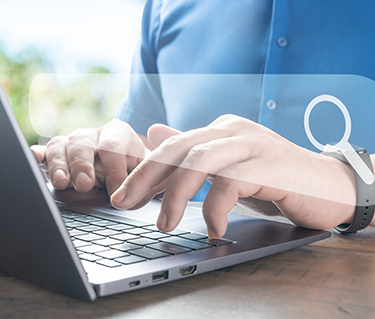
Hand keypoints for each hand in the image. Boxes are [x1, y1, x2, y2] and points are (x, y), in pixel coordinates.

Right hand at [31, 119, 149, 195]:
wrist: (128, 168)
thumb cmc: (138, 171)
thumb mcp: (147, 173)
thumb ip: (142, 181)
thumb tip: (130, 197)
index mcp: (119, 134)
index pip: (113, 147)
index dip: (114, 170)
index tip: (117, 193)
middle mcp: (93, 135)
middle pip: (82, 143)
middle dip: (83, 164)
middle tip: (85, 185)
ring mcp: (73, 144)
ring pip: (60, 146)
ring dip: (59, 165)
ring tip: (62, 183)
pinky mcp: (57, 155)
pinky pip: (44, 152)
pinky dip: (38, 156)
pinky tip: (34, 159)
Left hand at [111, 114, 358, 237]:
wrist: (327, 185)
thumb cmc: (274, 179)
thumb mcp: (229, 166)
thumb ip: (194, 150)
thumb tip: (155, 132)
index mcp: (220, 131)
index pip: (172, 145)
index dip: (144, 170)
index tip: (124, 195)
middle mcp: (233, 131)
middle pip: (179, 148)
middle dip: (147, 178)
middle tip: (125, 204)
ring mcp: (253, 145)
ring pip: (200, 161)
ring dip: (176, 195)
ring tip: (165, 224)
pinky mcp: (270, 165)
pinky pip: (232, 183)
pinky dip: (217, 209)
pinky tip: (215, 230)